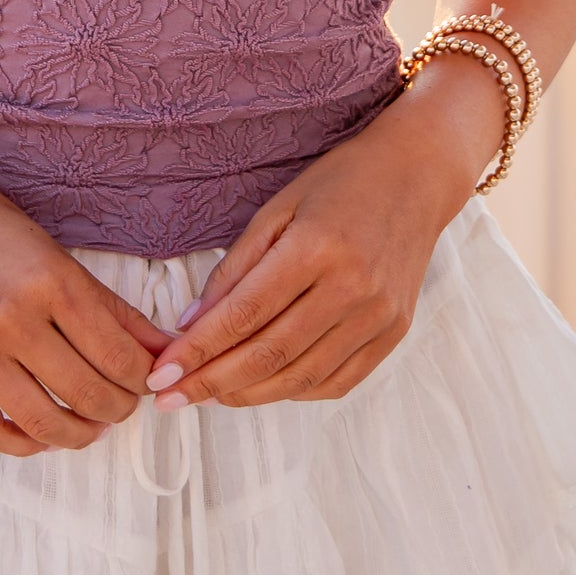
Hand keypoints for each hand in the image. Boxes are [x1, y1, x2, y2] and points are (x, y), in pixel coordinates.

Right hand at [0, 160, 176, 456]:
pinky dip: (23, 445)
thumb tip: (163, 350)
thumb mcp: (58, 256)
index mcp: (51, 280)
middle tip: (123, 405)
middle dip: (118, 408)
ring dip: (79, 435)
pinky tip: (41, 434)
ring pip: (43, 422)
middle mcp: (12, 316)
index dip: (143, 379)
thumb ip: (112, 308)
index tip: (147, 381)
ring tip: (90, 426)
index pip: (118, 354)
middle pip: (87, 392)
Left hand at [143, 109, 461, 411]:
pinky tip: (262, 387)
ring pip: (301, 377)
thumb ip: (235, 267)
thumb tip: (189, 325)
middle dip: (212, 382)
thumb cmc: (338, 183)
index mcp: (317, 248)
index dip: (198, 350)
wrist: (415, 176)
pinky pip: (336, 381)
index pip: (245, 314)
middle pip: (270, 354)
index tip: (161, 375)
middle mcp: (352, 288)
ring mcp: (378, 317)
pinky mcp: (393, 334)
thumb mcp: (277, 207)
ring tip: (207, 396)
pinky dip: (292, 391)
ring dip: (247, 394)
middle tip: (169, 398)